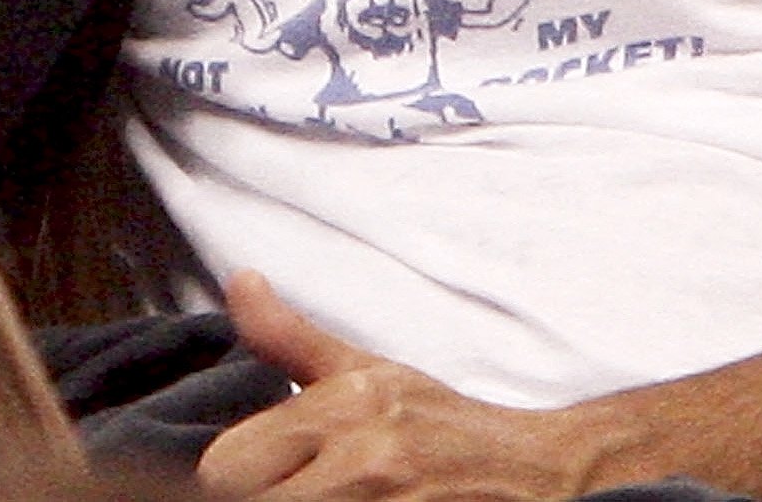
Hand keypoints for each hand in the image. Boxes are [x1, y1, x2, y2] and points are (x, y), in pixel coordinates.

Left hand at [199, 272, 633, 501]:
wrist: (537, 472)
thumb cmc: (441, 423)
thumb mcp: (366, 372)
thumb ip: (290, 337)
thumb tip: (239, 282)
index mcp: (344, 410)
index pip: (224, 467)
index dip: (230, 476)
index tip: (252, 475)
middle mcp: (366, 466)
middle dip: (260, 498)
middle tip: (288, 487)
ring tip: (319, 495)